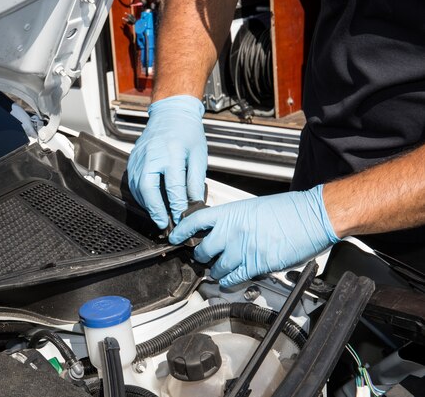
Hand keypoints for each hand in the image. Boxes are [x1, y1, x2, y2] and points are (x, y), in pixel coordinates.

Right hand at [127, 95, 206, 228]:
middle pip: (148, 189)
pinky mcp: (133, 159)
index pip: (173, 188)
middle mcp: (152, 155)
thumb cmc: (187, 132)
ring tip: (158, 215)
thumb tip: (194, 203)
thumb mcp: (199, 155)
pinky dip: (140, 195)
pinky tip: (150, 201)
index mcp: (172, 154)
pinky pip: (133, 182)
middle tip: (163, 223)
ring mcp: (140, 157)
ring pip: (138, 188)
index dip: (177, 207)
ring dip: (147, 204)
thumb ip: (195, 181)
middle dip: (155, 209)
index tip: (181, 218)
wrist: (171, 112)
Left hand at [168, 185, 339, 286]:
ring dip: (215, 272)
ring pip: (216, 268)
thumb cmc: (289, 210)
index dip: (182, 231)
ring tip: (216, 271)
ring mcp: (243, 249)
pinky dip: (229, 281)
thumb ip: (235, 220)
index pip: (195, 221)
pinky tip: (228, 280)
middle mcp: (232, 231)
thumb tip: (224, 229)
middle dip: (199, 256)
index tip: (175, 237)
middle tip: (201, 258)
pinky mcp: (256, 265)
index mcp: (231, 213)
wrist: (313, 216)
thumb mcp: (254, 207)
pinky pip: (234, 278)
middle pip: (202, 250)